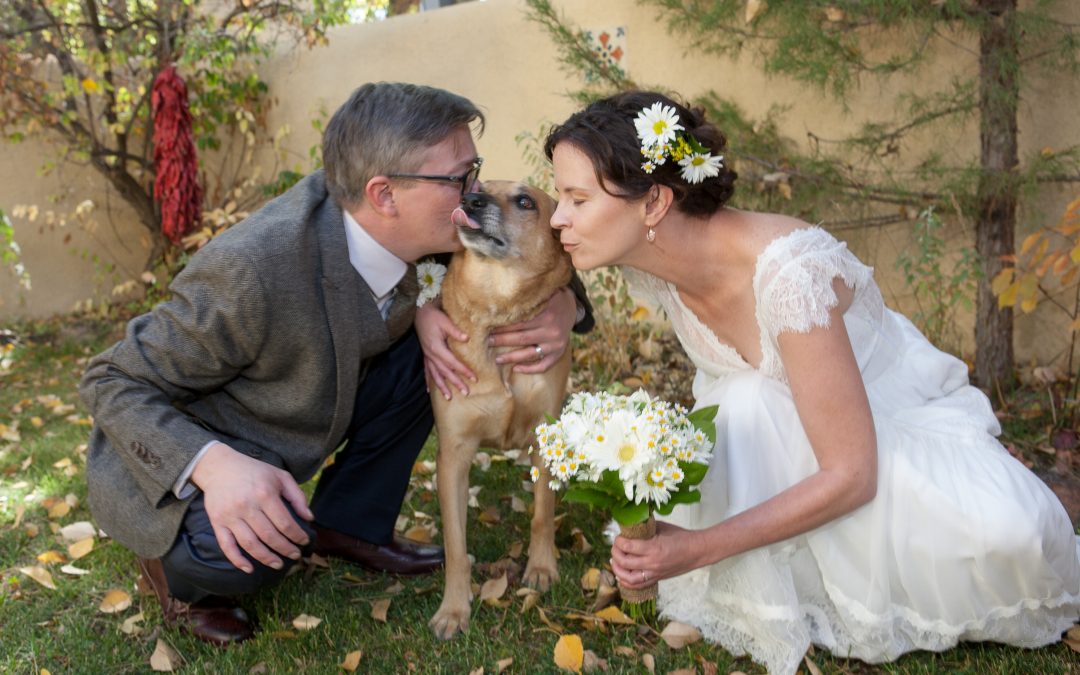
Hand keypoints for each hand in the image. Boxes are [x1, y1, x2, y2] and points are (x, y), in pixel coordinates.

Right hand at [190, 442, 313, 573]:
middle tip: (295, 555)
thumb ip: (297, 496)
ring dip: (266, 558)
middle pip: (269, 536)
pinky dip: (237, 560)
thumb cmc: (254, 471)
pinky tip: (249, 569)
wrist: (218, 466)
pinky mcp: (217, 522)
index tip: (304, 541)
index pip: (285, 523)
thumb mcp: (280, 476)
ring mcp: (230, 516)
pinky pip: (227, 545)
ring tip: (278, 564)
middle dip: (285, 549)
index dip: (297, 535)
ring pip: (250, 544)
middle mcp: (247, 506)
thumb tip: (309, 518)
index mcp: (265, 494)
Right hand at [415, 302, 475, 399]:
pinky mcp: (425, 355)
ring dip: (442, 387)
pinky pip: (427, 371)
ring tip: (449, 397)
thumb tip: (467, 338)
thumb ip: (455, 331)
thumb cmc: (433, 317)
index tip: (474, 378)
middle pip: (445, 372)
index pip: (452, 362)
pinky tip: (429, 390)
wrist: (420, 313)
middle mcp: (431, 354)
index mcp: (437, 347)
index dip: (463, 370)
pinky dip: (428, 380)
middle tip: (466, 392)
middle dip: (455, 383)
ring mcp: (427, 356)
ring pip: (435, 374)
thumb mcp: (445, 321)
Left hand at [490, 287, 575, 373]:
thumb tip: (499, 298)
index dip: (502, 326)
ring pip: (529, 354)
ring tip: (496, 359)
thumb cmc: (550, 299)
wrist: (572, 307)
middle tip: (487, 342)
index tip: (488, 327)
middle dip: (501, 341)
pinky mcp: (558, 353)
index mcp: (546, 314)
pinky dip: (529, 369)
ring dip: (511, 357)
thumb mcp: (542, 294)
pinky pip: (543, 365)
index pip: (519, 323)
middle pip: (521, 338)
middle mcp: (551, 331)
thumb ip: (526, 297)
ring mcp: (555, 344)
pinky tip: (516, 368)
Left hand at [609, 521, 702, 587]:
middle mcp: (653, 563)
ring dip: (618, 570)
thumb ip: (645, 529)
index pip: (628, 547)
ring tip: (614, 561)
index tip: (619, 537)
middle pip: (625, 562)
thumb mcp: (661, 527)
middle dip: (615, 553)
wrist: (697, 551)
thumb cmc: (681, 536)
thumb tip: (630, 527)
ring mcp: (655, 573)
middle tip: (615, 546)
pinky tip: (621, 575)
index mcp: (654, 548)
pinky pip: (638, 585)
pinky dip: (626, 582)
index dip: (619, 541)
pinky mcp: (657, 579)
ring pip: (629, 578)